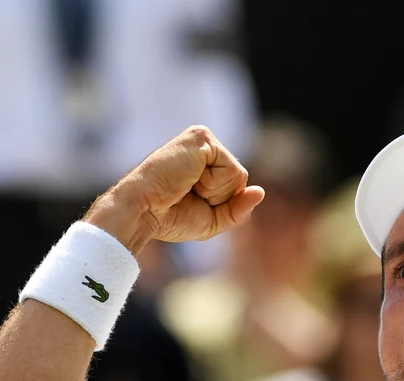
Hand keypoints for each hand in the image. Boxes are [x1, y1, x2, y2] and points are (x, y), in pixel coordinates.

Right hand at [84, 126, 265, 252]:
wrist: (143, 211)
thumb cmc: (170, 217)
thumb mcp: (213, 220)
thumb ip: (238, 209)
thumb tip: (260, 192)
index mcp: (205, 161)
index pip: (236, 185)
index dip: (220, 204)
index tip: (190, 202)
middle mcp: (205, 144)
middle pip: (240, 179)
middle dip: (219, 198)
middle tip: (188, 195)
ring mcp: (203, 138)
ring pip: (238, 175)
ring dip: (215, 192)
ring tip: (187, 187)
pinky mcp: (202, 138)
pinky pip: (232, 170)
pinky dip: (214, 184)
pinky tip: (189, 179)